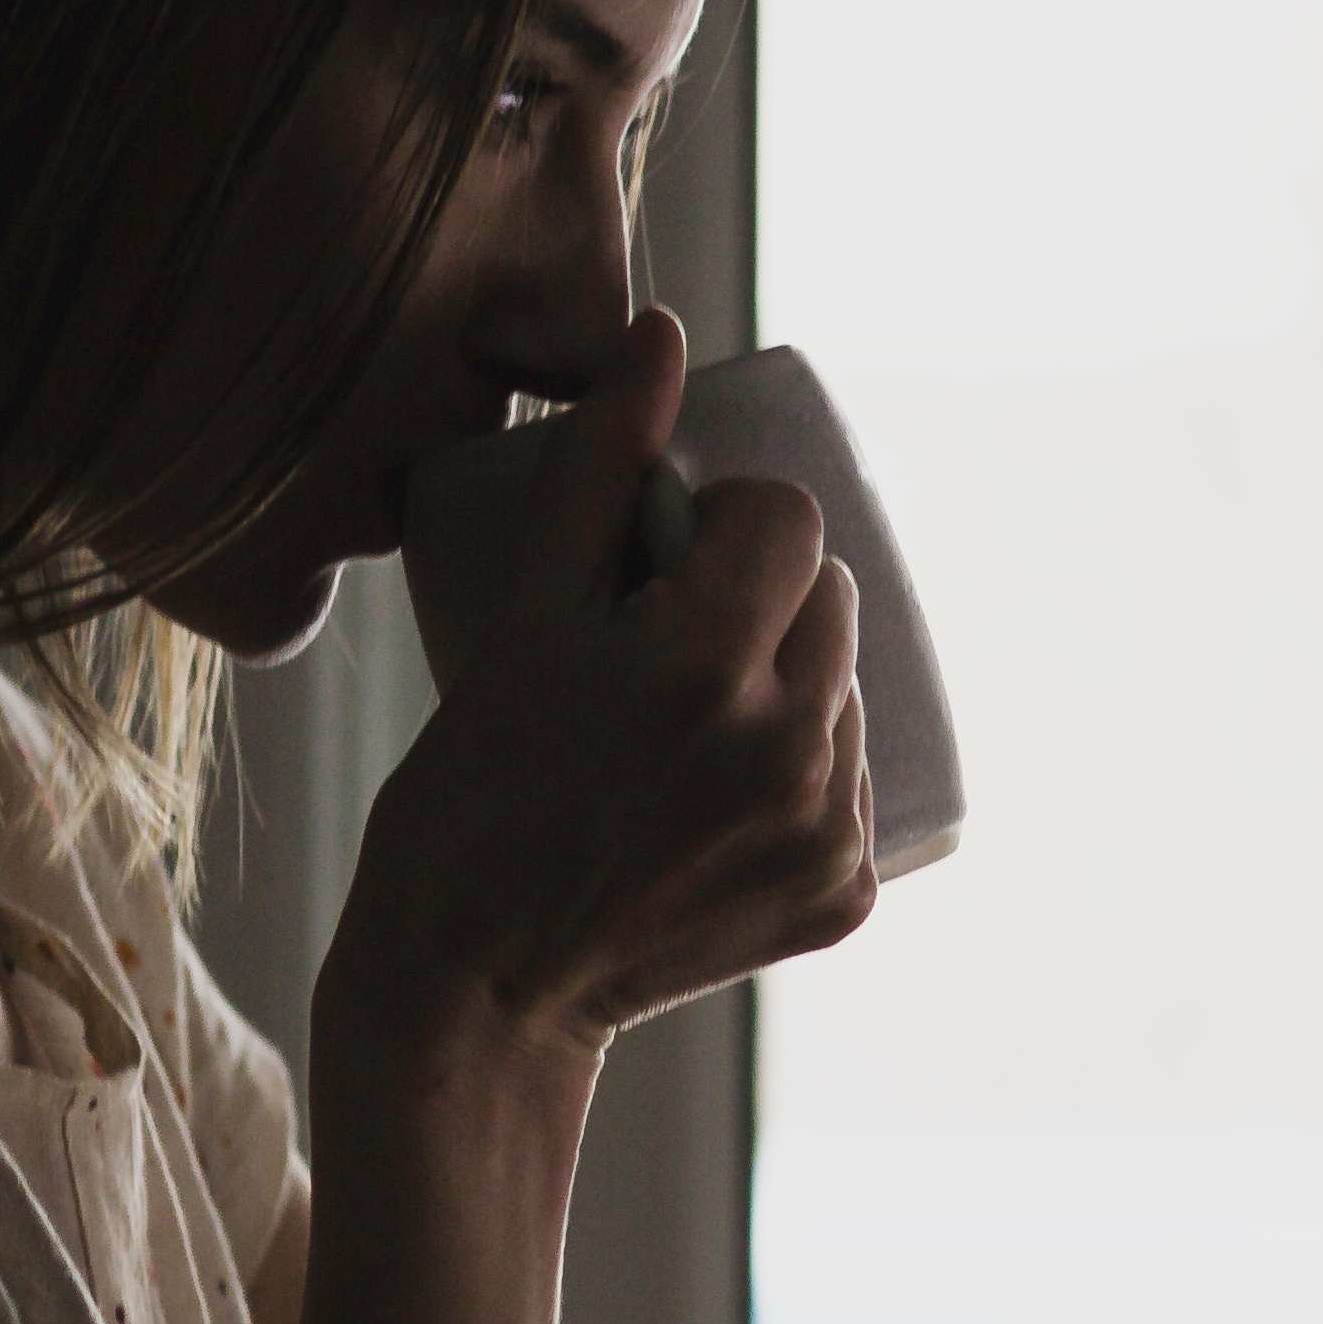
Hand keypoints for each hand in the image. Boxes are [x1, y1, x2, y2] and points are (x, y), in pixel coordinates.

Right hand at [332, 310, 876, 1049]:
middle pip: (832, 599)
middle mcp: (789, 747)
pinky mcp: (844, 896)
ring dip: (787, 686)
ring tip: (684, 734)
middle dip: (763, 602)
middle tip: (666, 653)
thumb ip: (596, 470)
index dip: (731, 524)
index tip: (669, 566)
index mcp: (705, 663)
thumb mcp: (521, 616)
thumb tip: (663, 335)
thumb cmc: (470, 795)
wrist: (476, 988)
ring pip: (847, 690)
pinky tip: (716, 804)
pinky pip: (852, 786)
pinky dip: (800, 778)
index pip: (791, 518)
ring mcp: (825, 830)